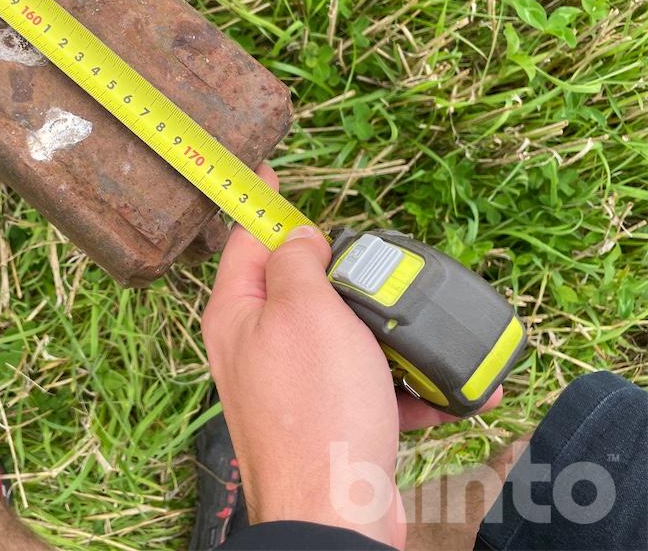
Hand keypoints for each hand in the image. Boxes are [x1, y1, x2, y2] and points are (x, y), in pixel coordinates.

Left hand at [201, 166, 499, 548]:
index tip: (268, 170)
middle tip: (379, 269)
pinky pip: (372, 386)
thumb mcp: (304, 311)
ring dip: (390, 336)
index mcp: (237, 314)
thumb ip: (296, 263)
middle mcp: (258, 347)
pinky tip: (446, 391)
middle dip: (347, 277)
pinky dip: (406, 386)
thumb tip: (298, 239)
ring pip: (346, 337)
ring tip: (427, 336)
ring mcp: (294, 386)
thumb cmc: (315, 411)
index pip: (244, 238)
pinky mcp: (331, 419)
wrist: (336, 513)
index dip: (261, 201)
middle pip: (302, 287)